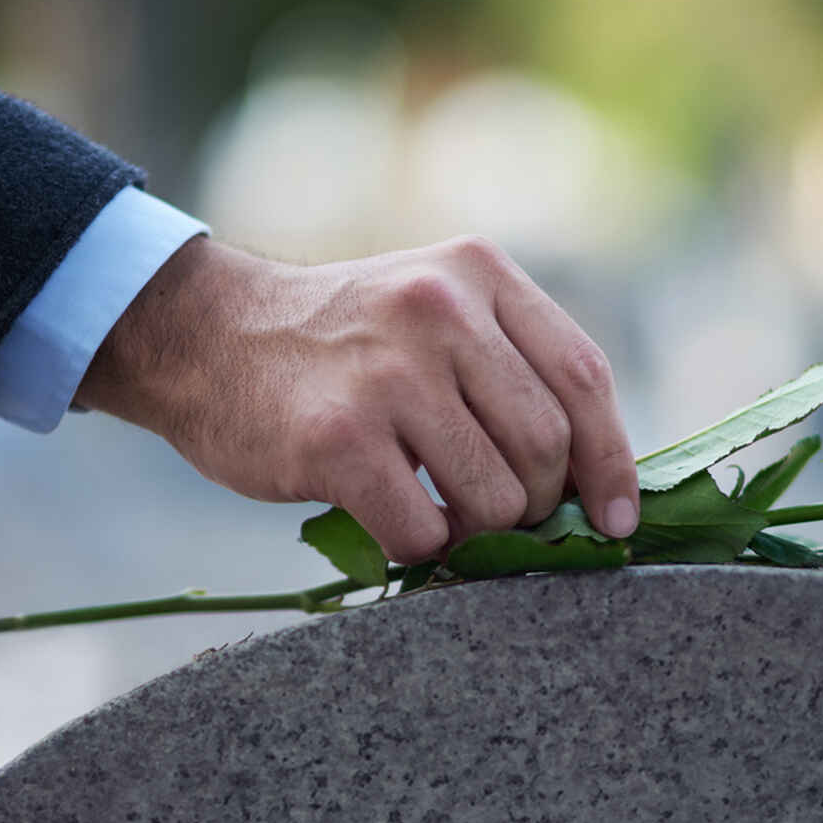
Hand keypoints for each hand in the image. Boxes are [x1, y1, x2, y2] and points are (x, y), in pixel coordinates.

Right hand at [75, 234, 639, 562]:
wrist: (205, 336)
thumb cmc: (339, 347)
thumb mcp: (432, 310)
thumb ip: (509, 366)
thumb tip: (597, 480)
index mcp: (480, 273)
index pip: (584, 377)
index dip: (613, 461)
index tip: (618, 517)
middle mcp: (440, 309)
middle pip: (546, 445)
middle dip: (537, 504)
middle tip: (498, 516)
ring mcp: (389, 371)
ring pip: (495, 497)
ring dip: (478, 533)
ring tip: (441, 517)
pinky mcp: (339, 437)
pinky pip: (422, 530)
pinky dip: (421, 550)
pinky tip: (396, 525)